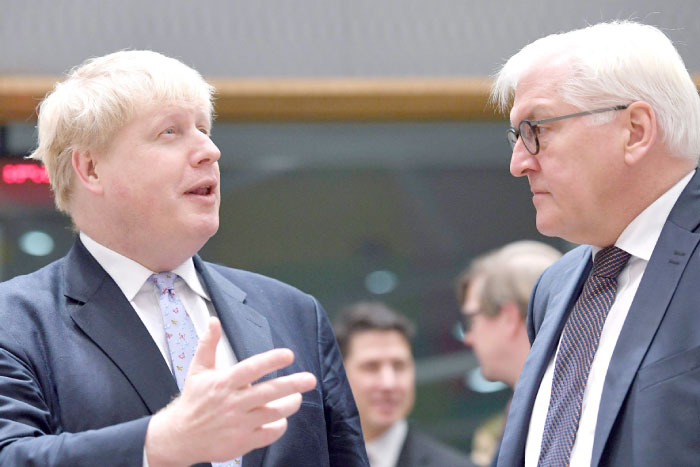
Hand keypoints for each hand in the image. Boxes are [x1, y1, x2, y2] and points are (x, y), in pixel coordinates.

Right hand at [145, 317, 316, 465]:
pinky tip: (281, 418)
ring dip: (290, 404)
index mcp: (224, 383)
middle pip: (269, 392)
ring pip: (273, 413)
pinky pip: (270, 433)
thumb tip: (214, 320)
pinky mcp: (243, 442)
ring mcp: (239, 424)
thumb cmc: (193, 401)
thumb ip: (208, 344)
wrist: (179, 437)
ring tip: (297, 397)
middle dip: (292, 385)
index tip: (289, 355)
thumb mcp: (198, 370)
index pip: (251, 368)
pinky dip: (279, 425)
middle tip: (310, 379)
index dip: (271, 360)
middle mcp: (233, 403)